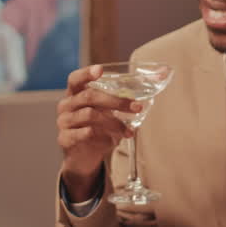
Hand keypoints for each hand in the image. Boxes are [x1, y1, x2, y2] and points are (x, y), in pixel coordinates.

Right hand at [56, 65, 140, 199]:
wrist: (84, 157)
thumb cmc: (99, 128)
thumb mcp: (110, 113)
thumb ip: (126, 98)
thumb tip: (161, 76)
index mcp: (75, 94)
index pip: (76, 78)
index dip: (87, 73)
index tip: (100, 70)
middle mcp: (67, 105)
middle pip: (89, 96)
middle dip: (116, 101)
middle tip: (136, 107)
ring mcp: (64, 122)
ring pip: (90, 116)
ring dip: (114, 123)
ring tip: (129, 132)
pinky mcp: (65, 139)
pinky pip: (84, 134)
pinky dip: (100, 136)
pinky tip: (111, 140)